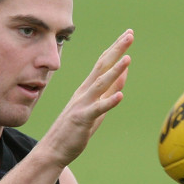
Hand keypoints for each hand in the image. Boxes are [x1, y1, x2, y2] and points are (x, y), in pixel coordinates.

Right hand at [40, 29, 133, 166]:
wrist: (54, 149)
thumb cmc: (75, 129)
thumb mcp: (97, 107)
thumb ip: (109, 90)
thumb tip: (124, 73)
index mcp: (87, 89)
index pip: (103, 63)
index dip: (115, 48)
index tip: (127, 34)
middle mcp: (84, 93)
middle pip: (102, 67)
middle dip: (116, 51)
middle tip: (130, 35)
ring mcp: (82, 105)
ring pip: (100, 85)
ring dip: (114, 71)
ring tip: (128, 59)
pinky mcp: (82, 119)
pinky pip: (97, 110)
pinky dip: (108, 102)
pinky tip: (120, 96)